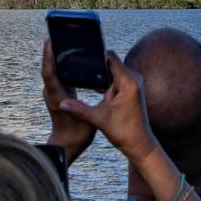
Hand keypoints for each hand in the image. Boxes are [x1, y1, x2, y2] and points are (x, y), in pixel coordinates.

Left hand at [41, 38, 96, 164]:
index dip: (48, 55)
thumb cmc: (77, 135)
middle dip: (50, 49)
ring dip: (54, 55)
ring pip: (51, 70)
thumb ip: (91, 101)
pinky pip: (56, 74)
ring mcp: (53, 92)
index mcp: (57, 96)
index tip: (49, 39)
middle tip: (56, 32)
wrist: (67, 145)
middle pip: (48, 67)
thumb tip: (100, 86)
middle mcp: (51, 92)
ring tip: (62, 38)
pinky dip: (59, 63)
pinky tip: (68, 56)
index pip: (48, 72)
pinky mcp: (57, 93)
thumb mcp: (87, 119)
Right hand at [60, 51, 155, 170]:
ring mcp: (135, 81)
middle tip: (80, 71)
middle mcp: (134, 77)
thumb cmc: (123, 132)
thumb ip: (78, 109)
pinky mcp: (133, 86)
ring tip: (88, 82)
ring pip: (114, 69)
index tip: (82, 59)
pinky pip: (118, 76)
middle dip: (96, 67)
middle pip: (111, 62)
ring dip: (102, 75)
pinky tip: (96, 88)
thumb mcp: (97, 119)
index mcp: (128, 81)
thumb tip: (61, 103)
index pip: (110, 57)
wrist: (139, 144)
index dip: (95, 56)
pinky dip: (107, 80)